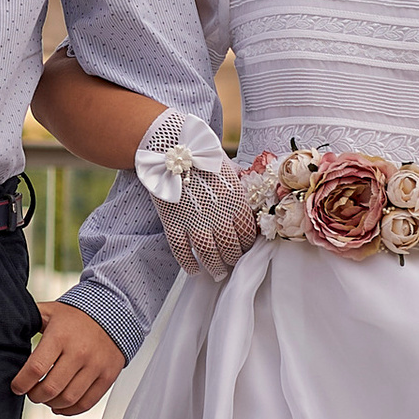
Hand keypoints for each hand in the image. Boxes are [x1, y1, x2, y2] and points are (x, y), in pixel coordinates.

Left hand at [12, 299, 126, 415]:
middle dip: (35, 396)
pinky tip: (61, 405)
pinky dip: (70, 410)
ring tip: (46, 398)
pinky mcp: (108, 376)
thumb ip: (28, 320)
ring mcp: (96, 365)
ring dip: (52, 404)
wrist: (113, 313)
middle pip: (51, 388)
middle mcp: (79, 352)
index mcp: (60, 336)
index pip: (36, 368)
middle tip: (31, 393)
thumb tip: (4, 332)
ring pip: (68, 399)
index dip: (22, 383)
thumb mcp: (50, 312)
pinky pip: (87, 403)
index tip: (17, 387)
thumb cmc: (76, 316)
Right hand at [134, 108, 259, 281]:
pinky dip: (188, 264)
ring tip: (218, 273)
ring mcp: (194, 221)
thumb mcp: (227, 165)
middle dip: (234, 258)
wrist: (169, 144)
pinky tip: (194, 270)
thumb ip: (238, 183)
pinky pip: (182, 251)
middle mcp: (217, 214)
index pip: (248, 233)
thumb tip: (248, 192)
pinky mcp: (173, 222)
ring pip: (209, 254)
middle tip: (233, 263)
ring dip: (215, 267)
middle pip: (231, 247)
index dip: (248, 245)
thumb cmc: (201, 150)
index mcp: (234, 199)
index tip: (246, 248)